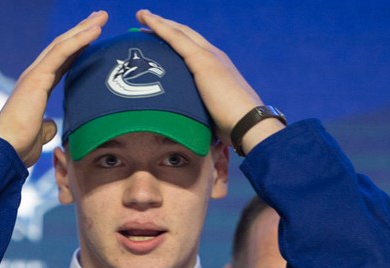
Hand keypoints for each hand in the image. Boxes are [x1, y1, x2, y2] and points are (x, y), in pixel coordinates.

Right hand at [0, 11, 108, 165]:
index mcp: (37, 87)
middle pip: (62, 47)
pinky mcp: (37, 77)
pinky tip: (95, 29)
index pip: (61, 61)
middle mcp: (35, 76)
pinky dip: (80, 39)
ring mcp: (35, 74)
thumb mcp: (39, 135)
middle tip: (100, 18)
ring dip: (84, 28)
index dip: (78, 48)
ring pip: (63, 43)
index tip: (93, 37)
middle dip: (82, 31)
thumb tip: (52, 125)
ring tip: (102, 17)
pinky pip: (61, 52)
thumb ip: (46, 126)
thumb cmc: (19, 147)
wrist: (5, 150)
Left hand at [136, 9, 284, 154]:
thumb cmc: (233, 127)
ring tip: (142, 16)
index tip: (160, 38)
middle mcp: (215, 57)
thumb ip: (201, 113)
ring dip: (159, 22)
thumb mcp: (213, 116)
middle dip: (166, 26)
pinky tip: (147, 20)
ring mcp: (209, 56)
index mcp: (218, 69)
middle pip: (186, 35)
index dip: (177, 40)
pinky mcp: (201, 60)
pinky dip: (160, 27)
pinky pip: (175, 38)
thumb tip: (192, 129)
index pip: (194, 49)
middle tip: (145, 19)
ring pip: (179, 32)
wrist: (248, 123)